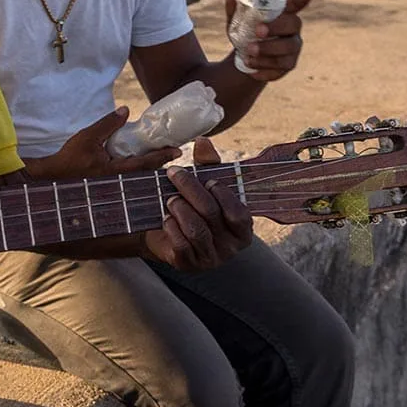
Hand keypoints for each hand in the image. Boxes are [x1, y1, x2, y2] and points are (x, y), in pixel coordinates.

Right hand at [23, 107, 181, 179]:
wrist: (52, 177)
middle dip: (162, 163)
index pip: (144, 163)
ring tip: (164, 157)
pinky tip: (141, 162)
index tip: (177, 150)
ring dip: (152, 166)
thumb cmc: (69, 159)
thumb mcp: (87, 137)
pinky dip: (139, 169)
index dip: (162, 156)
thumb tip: (125, 110)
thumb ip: (107, 124)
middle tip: (177, 153)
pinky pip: (129, 176)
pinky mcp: (108, 183)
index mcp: (115, 171)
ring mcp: (114, 185)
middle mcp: (118, 181)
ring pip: (139, 176)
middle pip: (146, 172)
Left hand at [142, 137, 252, 270]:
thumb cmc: (191, 206)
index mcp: (242, 229)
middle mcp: (230, 247)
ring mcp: (210, 259)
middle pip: (211, 214)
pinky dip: (171, 228)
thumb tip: (203, 142)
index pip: (239, 213)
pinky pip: (181, 245)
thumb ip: (208, 164)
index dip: (223, 194)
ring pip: (196, 230)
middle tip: (175, 174)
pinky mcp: (188, 265)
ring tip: (170, 198)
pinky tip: (165, 218)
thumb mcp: (203, 185)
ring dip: (180, 209)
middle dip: (191, 190)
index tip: (207, 179)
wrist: (164, 234)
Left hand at [227, 0, 314, 81]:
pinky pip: (280, 69)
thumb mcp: (237, 21)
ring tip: (248, 53)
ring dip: (267, 51)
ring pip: (287, 49)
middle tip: (257, 31)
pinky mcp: (288, 66)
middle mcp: (293, 29)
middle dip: (276, 28)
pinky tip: (251, 69)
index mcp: (283, 13)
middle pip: (293, 25)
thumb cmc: (246, 32)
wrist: (245, 57)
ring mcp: (293, 48)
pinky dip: (264, 70)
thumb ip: (235, 10)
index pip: (295, 3)